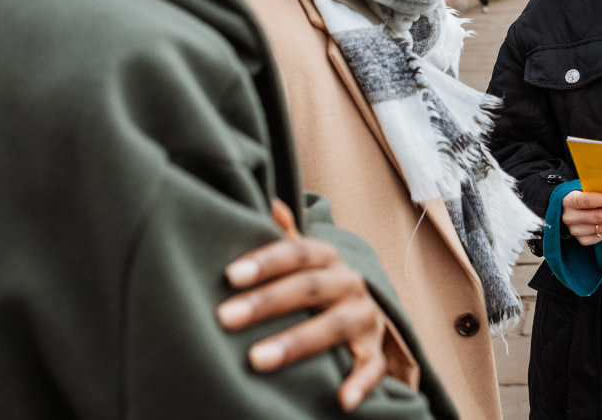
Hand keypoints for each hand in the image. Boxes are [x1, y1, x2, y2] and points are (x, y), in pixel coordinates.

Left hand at [218, 199, 390, 412]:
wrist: (368, 313)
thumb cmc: (319, 286)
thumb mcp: (305, 258)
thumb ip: (285, 235)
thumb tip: (267, 202)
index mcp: (328, 259)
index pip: (298, 252)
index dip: (265, 262)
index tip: (230, 275)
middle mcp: (350, 283)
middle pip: (310, 288)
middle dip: (267, 302)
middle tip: (226, 319)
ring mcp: (365, 317)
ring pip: (335, 327)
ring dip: (296, 343)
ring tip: (256, 360)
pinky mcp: (376, 350)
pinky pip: (372, 367)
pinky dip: (360, 383)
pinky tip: (340, 400)